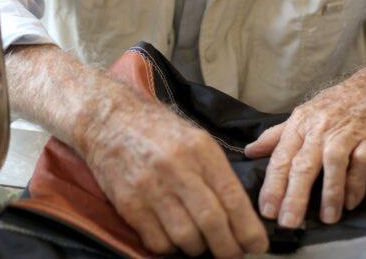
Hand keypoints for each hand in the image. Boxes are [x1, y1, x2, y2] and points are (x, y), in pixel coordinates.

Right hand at [81, 97, 268, 257]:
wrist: (109, 120)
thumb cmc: (157, 130)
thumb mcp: (195, 139)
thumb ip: (216, 172)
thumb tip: (241, 214)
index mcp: (200, 150)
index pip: (232, 198)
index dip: (248, 228)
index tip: (257, 244)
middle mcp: (176, 168)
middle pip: (211, 223)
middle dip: (228, 248)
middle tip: (232, 254)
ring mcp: (150, 187)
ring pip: (186, 238)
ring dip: (198, 248)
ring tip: (200, 243)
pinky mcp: (129, 204)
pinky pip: (157, 242)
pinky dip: (169, 247)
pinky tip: (171, 235)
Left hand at [244, 64, 365, 227]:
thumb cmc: (335, 105)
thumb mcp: (302, 115)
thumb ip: (276, 136)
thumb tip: (249, 151)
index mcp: (300, 125)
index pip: (281, 158)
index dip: (273, 185)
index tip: (266, 209)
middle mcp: (320, 130)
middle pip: (303, 165)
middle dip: (294, 195)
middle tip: (288, 222)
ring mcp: (346, 135)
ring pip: (333, 164)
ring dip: (330, 193)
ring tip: (326, 218)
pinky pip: (362, 164)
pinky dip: (356, 184)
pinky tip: (350, 203)